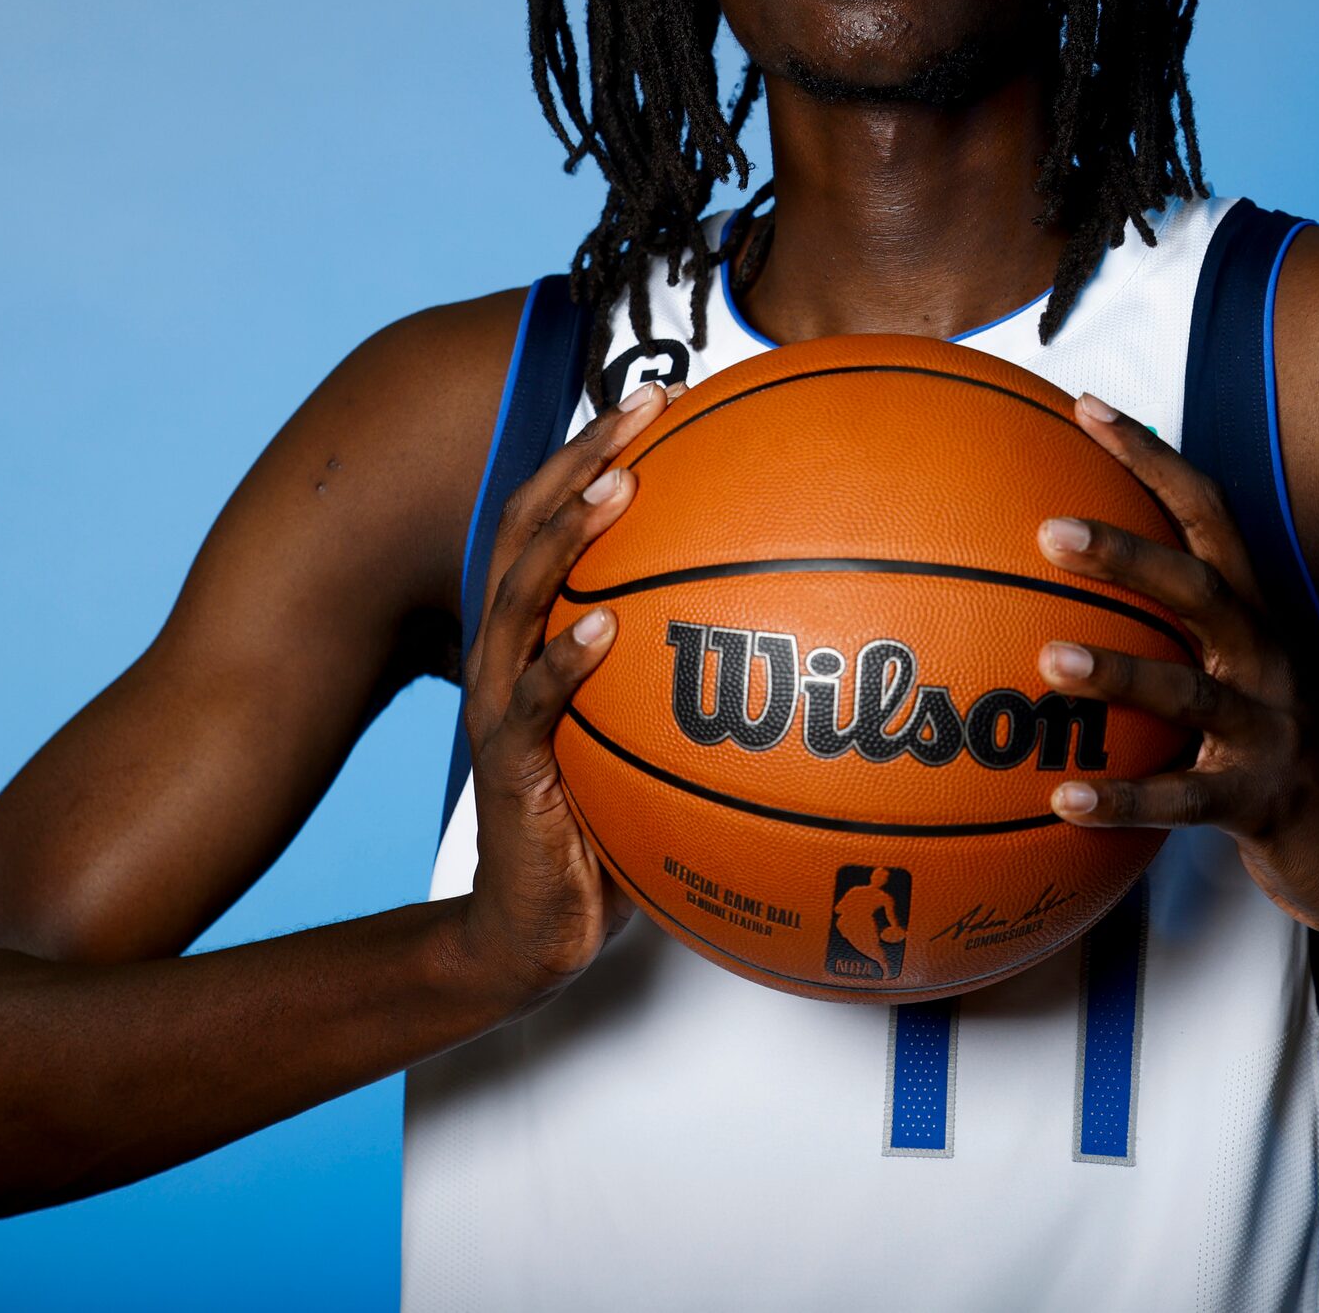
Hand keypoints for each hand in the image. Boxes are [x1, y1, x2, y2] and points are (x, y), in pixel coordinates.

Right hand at [450, 380, 678, 1012]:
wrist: (537, 925)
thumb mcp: (656, 734)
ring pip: (521, 596)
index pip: (559, 514)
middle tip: (643, 405)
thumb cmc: (607, 825)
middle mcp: (511, 650)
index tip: (664, 393)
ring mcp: (502, 703)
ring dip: (567, 534)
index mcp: (543, 630)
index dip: (599, 447)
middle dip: (584, 456)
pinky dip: (563, 662)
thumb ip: (702, 675)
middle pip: (530, 525)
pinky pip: (533, 703)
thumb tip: (816, 622)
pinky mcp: (508, 765)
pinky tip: (599, 629)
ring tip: (614, 486)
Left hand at [1034, 394, 1318, 939]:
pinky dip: (1124, 800)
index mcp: (1254, 619)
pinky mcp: (1263, 803)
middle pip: (1199, 590)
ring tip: (1047, 660)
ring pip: (1189, 695)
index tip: (1085, 406)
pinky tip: (1065, 800)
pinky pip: (1184, 802)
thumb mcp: (1233, 679)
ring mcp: (1268, 732)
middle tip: (1050, 530)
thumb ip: (1169, 633)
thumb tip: (1062, 585)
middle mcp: (1267, 662)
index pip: (1206, 515)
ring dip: (1119, 675)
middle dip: (1129, 555)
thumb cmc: (1274, 752)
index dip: (1151, 458)